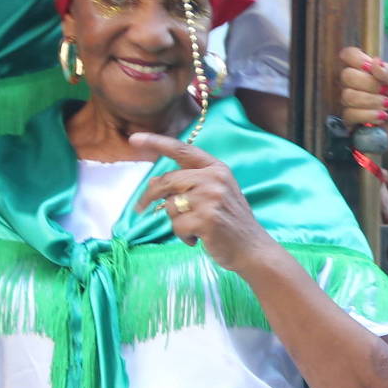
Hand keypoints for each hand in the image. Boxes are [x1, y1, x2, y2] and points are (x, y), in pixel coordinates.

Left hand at [131, 133, 273, 272]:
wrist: (252, 248)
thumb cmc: (231, 222)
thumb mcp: (216, 193)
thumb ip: (190, 183)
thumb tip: (153, 183)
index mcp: (217, 168)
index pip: (182, 150)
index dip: (156, 142)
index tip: (134, 139)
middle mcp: (214, 178)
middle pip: (167, 180)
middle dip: (149, 196)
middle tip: (140, 209)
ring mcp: (211, 198)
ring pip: (169, 206)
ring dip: (176, 222)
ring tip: (195, 229)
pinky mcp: (206, 219)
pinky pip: (177, 226)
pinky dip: (183, 236)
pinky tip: (198, 239)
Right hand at [337, 47, 387, 163]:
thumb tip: (375, 61)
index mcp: (369, 72)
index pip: (350, 56)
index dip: (356, 59)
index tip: (369, 67)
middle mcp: (357, 85)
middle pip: (347, 75)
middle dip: (369, 84)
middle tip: (385, 92)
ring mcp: (352, 103)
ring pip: (348, 95)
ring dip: (371, 102)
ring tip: (387, 107)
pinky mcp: (350, 121)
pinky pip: (350, 113)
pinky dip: (369, 115)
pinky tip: (381, 118)